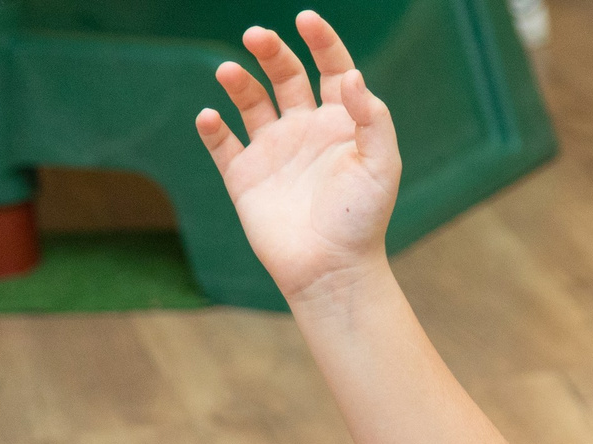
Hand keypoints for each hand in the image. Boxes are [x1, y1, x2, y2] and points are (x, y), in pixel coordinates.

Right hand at [197, 12, 401, 303]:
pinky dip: (212, 127)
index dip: (321, 41)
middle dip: (271, 51)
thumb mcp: (381, 166)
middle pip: (285, 75)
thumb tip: (352, 75)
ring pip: (251, 101)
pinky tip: (210, 116)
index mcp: (340, 123)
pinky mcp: (245, 177)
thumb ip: (372, 119)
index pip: (330, 68)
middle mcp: (305, 130)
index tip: (306, 20)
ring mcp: (273, 151)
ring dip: (238, 81)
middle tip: (257, 36)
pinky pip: (222, 143)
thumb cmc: (362, 220)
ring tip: (229, 73)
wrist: (331, 270)